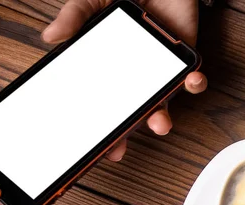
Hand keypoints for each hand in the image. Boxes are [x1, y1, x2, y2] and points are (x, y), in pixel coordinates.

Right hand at [42, 0, 207, 160]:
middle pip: (129, 113)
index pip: (103, 104)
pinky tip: (190, 80)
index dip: (99, 126)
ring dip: (161, 118)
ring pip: (162, 104)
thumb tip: (50, 37)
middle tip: (118, 149)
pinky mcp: (185, 61)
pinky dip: (194, 83)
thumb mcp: (93, 2)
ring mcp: (160, 72)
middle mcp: (135, 77)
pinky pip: (192, 80)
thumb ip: (75, 16)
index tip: (90, 143)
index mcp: (110, 69)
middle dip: (124, 134)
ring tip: (158, 123)